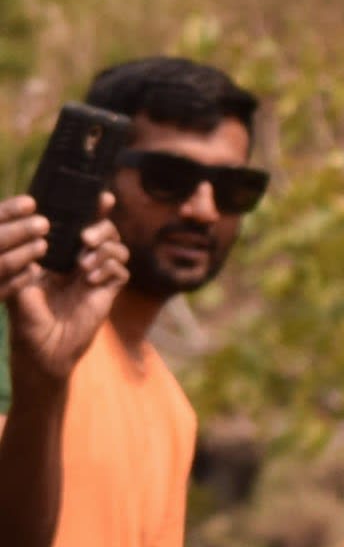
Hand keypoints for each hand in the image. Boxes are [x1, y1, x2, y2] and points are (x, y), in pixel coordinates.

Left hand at [0, 195, 124, 377]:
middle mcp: (79, 260)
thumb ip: (29, 258)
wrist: (43, 349)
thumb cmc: (27, 317)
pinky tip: (90, 280)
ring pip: (116, 247)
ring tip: (84, 264)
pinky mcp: (107, 292)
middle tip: (85, 238)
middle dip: (100, 226)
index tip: (101, 197)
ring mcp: (95, 276)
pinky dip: (108, 269)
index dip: (93, 207)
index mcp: (59, 253)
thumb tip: (40, 232)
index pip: (79, 223)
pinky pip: (120, 271)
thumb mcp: (21, 282)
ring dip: (105, 249)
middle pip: (104, 229)